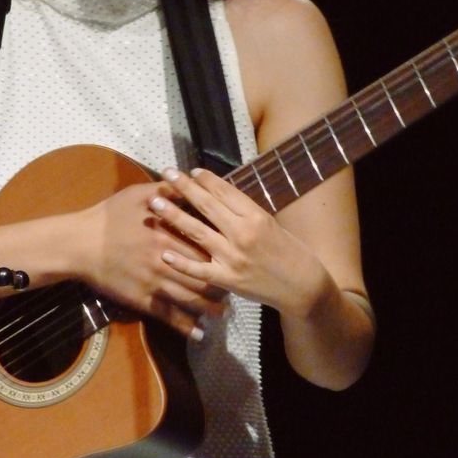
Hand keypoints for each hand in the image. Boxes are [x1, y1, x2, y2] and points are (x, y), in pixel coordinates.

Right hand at [76, 182, 225, 338]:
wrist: (79, 244)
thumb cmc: (108, 216)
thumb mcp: (137, 195)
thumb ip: (165, 192)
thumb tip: (189, 185)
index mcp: (167, 234)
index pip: (204, 246)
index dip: (222, 253)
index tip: (234, 256)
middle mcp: (165, 261)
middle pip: (202, 275)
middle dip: (222, 283)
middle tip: (236, 287)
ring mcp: (154, 283)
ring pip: (190, 299)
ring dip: (209, 307)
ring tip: (223, 311)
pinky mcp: (141, 300)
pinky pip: (168, 316)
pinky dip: (185, 326)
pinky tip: (199, 333)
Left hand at [148, 167, 330, 320]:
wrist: (302, 286)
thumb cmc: (288, 250)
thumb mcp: (270, 222)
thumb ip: (244, 211)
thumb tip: (217, 194)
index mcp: (256, 216)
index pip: (224, 192)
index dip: (205, 179)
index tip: (190, 171)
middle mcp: (242, 234)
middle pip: (207, 205)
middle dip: (183, 187)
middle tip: (166, 173)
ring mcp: (233, 258)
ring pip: (197, 232)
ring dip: (173, 216)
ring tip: (155, 203)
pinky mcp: (227, 280)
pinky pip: (199, 270)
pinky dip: (181, 262)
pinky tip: (164, 253)